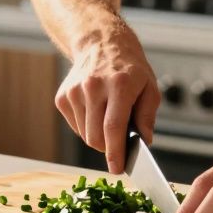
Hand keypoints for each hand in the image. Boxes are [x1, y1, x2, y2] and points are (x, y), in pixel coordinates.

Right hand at [55, 27, 159, 173]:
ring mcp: (75, 91)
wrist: (101, 43)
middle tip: (120, 144)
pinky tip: (95, 110)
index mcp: (119, 85)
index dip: (115, 152)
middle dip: (109, 148)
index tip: (117, 169)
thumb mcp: (150, 87)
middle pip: (96, 136)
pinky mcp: (63, 96)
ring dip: (98, 136)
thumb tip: (143, 141)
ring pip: (84, 134)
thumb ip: (148, 116)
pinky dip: (86, 127)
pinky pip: (75, 126)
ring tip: (108, 116)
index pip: (113, 127)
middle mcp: (93, 86)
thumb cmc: (130, 69)